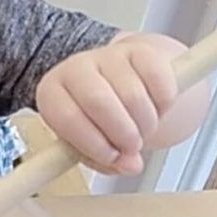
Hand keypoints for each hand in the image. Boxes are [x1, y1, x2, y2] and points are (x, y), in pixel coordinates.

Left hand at [35, 36, 181, 174]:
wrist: (121, 79)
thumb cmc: (97, 117)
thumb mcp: (89, 143)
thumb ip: (105, 160)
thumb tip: (130, 165)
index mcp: (52, 93)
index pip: (67, 118)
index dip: (94, 144)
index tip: (112, 158)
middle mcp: (76, 68)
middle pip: (98, 102)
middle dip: (122, 134)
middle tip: (132, 146)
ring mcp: (108, 55)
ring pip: (133, 95)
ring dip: (146, 124)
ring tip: (143, 130)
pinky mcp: (140, 50)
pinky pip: (159, 82)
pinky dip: (163, 104)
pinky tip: (155, 109)